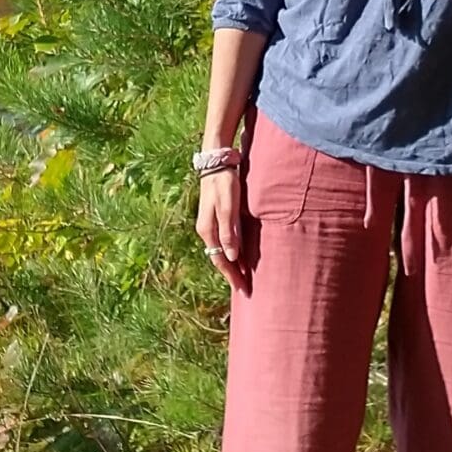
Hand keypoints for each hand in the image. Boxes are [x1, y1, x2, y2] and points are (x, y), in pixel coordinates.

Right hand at [196, 167, 247, 296]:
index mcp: (208, 230)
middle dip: (231, 274)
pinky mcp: (216, 217)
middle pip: (219, 258)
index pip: (220, 260)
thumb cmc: (224, 183)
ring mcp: (210, 224)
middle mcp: (206, 230)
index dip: (232, 276)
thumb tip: (232, 258)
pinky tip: (240, 255)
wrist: (217, 161)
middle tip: (245, 289)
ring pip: (221, 250)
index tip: (243, 290)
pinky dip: (232, 252)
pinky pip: (223, 241)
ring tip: (244, 276)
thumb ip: (229, 232)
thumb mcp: (228, 208)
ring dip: (232, 264)